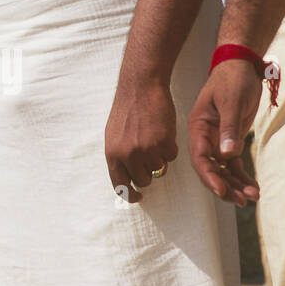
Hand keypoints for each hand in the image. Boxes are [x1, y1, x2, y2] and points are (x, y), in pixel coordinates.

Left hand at [105, 78, 177, 203]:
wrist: (140, 88)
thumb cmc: (127, 110)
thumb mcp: (113, 135)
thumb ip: (119, 156)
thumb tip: (126, 177)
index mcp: (112, 153)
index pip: (120, 184)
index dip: (130, 194)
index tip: (138, 197)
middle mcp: (128, 155)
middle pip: (143, 179)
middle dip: (148, 171)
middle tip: (149, 153)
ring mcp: (147, 150)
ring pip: (160, 169)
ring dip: (160, 157)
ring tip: (153, 137)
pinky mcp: (163, 144)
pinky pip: (172, 157)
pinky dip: (170, 147)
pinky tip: (162, 132)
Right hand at [188, 59, 261, 204]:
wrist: (241, 68)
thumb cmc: (233, 81)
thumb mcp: (231, 101)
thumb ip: (229, 128)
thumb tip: (227, 155)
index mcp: (198, 126)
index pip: (199, 157)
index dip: (209, 176)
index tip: (221, 191)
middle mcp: (205, 136)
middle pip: (210, 168)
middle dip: (224, 186)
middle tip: (241, 201)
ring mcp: (217, 140)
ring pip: (222, 169)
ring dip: (235, 185)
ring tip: (252, 197)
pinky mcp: (230, 140)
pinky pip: (233, 164)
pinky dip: (241, 177)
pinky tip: (253, 187)